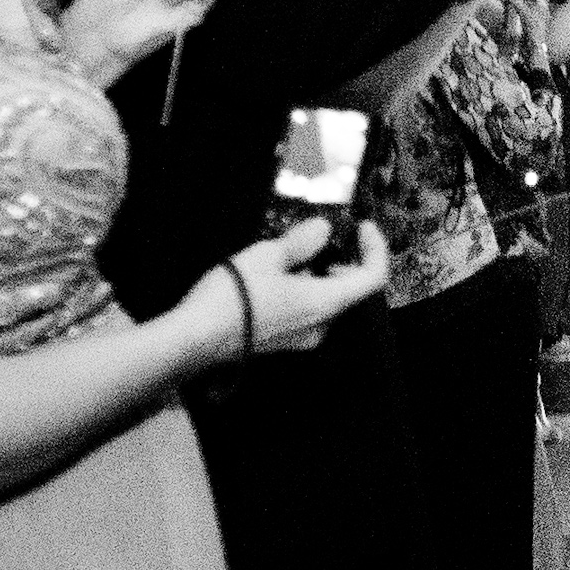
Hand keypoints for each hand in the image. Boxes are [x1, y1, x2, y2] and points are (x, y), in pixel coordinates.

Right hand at [201, 217, 391, 361]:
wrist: (193, 339)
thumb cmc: (233, 297)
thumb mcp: (267, 256)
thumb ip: (302, 242)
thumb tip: (323, 230)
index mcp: (326, 304)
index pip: (372, 278)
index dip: (375, 248)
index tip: (362, 227)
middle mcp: (321, 326)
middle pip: (349, 289)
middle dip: (342, 259)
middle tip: (322, 237)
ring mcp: (301, 339)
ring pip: (325, 299)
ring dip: (318, 274)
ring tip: (290, 253)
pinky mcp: (282, 343)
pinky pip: (306, 311)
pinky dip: (303, 289)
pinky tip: (274, 276)